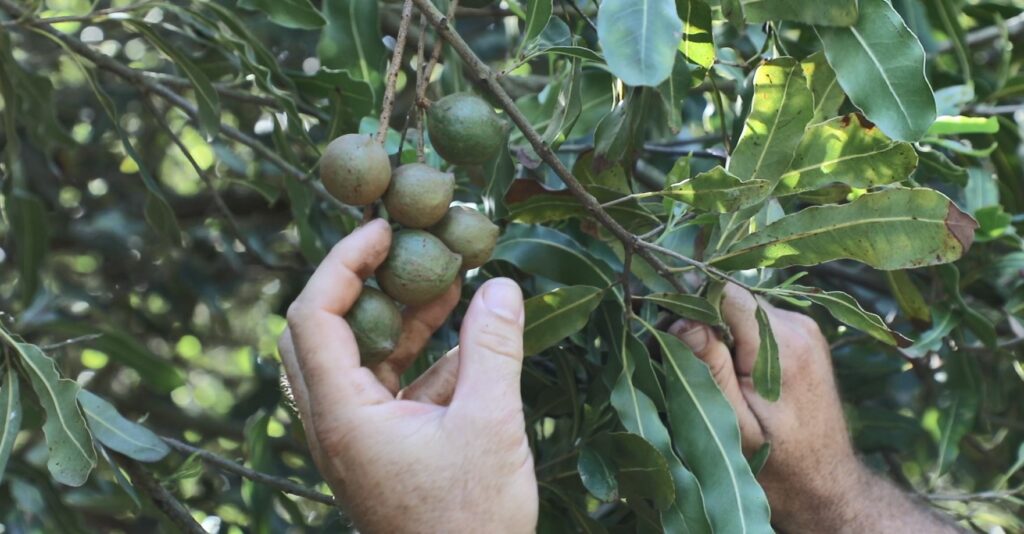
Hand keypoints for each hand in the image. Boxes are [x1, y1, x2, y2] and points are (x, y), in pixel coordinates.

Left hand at [277, 220, 537, 532]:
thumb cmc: (470, 522)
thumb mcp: (491, 425)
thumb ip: (494, 350)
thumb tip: (503, 285)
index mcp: (342, 416)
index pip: (312, 316)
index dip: (341, 262)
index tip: (383, 230)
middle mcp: (336, 425)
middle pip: (322, 332)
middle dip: (365, 285)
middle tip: (406, 252)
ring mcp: (358, 440)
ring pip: (361, 360)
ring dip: (401, 320)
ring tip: (451, 282)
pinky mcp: (385, 451)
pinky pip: (393, 389)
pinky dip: (426, 359)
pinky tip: (471, 340)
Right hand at [671, 284, 958, 532]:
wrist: (826, 485)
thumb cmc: (778, 465)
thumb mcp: (735, 423)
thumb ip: (710, 368)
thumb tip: (680, 320)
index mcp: (783, 347)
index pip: (726, 293)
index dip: (691, 307)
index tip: (671, 337)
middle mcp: (799, 327)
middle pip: (733, 298)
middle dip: (703, 322)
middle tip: (685, 363)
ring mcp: (805, 329)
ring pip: (743, 308)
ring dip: (721, 332)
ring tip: (713, 375)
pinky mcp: (803, 336)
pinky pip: (757, 321)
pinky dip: (738, 339)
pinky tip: (734, 374)